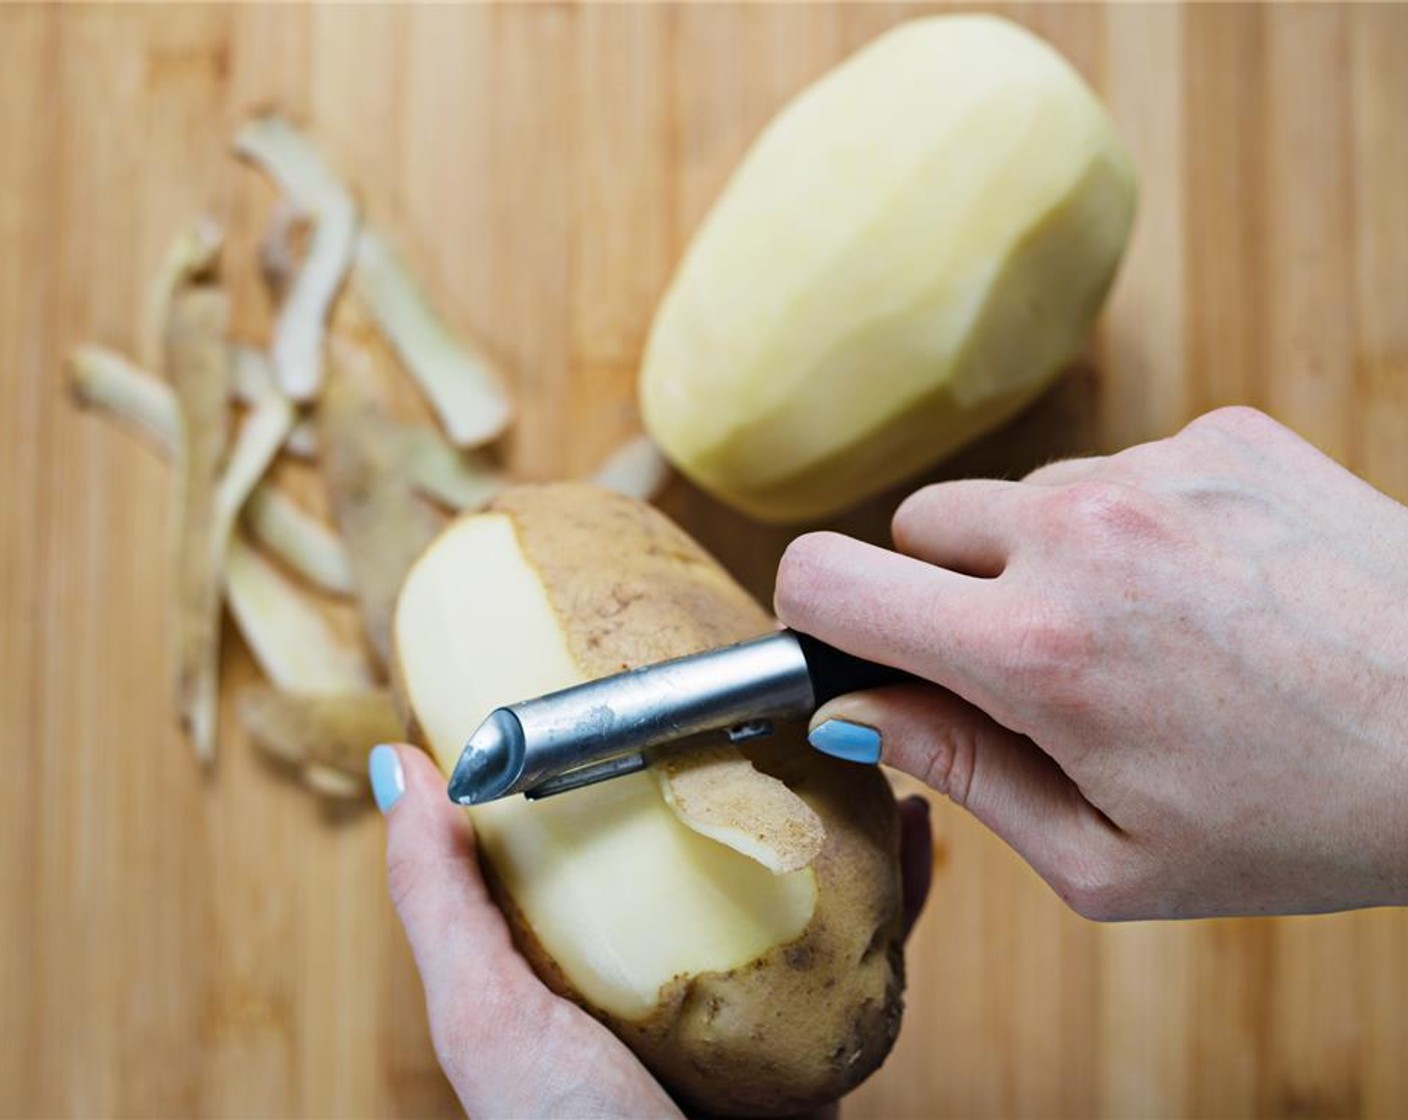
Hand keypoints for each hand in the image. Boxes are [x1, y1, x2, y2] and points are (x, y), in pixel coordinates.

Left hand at [370, 743, 933, 1116]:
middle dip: (750, 764)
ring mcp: (752, 997)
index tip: (647, 672)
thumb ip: (440, 897)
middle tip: (771, 690)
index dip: (623, 749)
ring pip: (803, 879)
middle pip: (716, 842)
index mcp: (585, 953)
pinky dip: (902, 884)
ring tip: (849, 737)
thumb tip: (401, 765)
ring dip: (834, 807)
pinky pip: (874, 941)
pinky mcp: (821, 1030)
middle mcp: (673, 967)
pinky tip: (915, 831)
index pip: (605, 827)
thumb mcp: (486, 1013)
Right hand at [776, 407, 1407, 919]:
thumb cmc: (1306, 823)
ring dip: (1044, 556)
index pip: (829, 579)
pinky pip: (1118, 467)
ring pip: (1021, 497)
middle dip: (945, 592)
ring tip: (1149, 631)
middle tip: (1030, 664)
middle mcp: (1079, 532)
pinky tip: (1212, 588)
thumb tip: (853, 710)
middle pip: (917, 525)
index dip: (813, 612)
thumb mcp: (1110, 858)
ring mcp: (1156, 468)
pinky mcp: (1222, 434)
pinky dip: (1134, 524)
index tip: (844, 640)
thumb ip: (960, 774)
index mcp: (1035, 650)